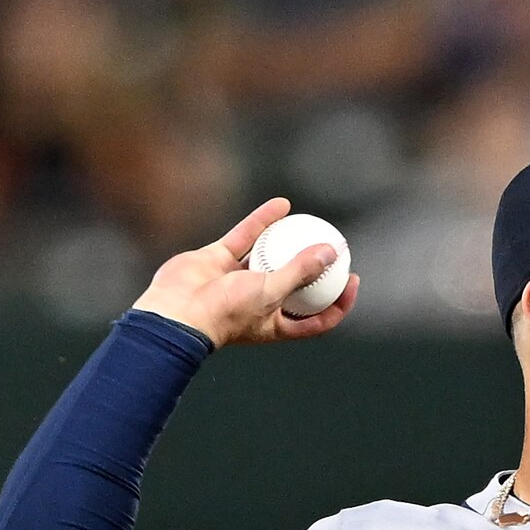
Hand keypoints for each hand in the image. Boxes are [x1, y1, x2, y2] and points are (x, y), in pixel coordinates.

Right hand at [133, 199, 355, 348]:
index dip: (339, 302)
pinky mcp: (218, 259)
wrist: (175, 312)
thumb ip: (300, 271)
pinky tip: (282, 205)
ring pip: (270, 256)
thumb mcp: (271, 293)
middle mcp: (259, 303)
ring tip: (311, 222)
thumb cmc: (225, 312)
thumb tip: (332, 252)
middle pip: (297, 285)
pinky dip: (263, 221)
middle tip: (336, 246)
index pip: (317, 318)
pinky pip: (246, 237)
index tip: (353, 279)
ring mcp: (237, 280)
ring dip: (290, 240)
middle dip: (317, 267)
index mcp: (276, 324)